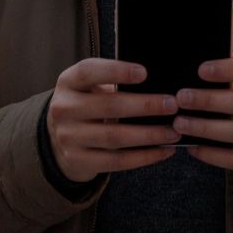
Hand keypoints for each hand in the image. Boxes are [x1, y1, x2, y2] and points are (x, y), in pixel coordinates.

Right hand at [47, 58, 180, 182]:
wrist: (59, 138)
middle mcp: (64, 108)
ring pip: (114, 137)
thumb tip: (158, 85)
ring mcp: (68, 137)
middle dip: (144, 106)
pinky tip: (164, 151)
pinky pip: (116, 161)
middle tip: (172, 105)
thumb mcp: (90, 87)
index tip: (144, 73)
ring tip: (174, 132)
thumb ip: (114, 82)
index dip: (116, 71)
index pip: (89, 71)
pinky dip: (144, 157)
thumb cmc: (87, 103)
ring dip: (148, 135)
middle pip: (108, 106)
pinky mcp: (78, 161)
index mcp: (68, 82)